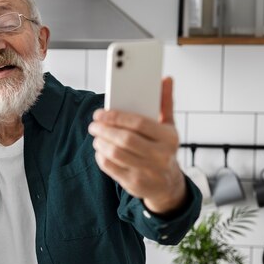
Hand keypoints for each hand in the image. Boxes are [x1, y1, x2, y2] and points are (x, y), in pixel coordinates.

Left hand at [88, 77, 186, 214]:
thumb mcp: (168, 126)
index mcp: (169, 138)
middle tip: (93, 124)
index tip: (100, 113)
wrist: (167, 184)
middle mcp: (160, 156)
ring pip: (115, 154)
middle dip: (105, 129)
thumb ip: (165, 103)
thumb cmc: (164, 149)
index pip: (139, 123)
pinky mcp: (134, 183)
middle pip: (125, 139)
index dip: (116, 117)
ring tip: (96, 135)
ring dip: (100, 142)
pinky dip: (101, 156)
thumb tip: (166, 79)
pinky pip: (110, 167)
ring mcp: (147, 171)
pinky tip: (100, 150)